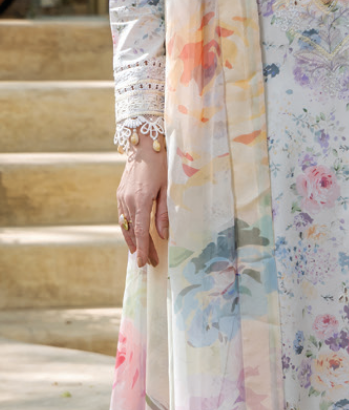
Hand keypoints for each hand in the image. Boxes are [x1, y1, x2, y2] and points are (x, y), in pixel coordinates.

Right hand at [117, 134, 168, 267]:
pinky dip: (127, 229)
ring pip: (125, 226)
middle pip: (133, 232)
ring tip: (140, 254)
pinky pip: (122, 217)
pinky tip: (132, 236)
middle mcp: (128, 201)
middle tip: (150, 263)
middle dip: (141, 249)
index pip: (141, 231)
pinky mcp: (120, 194)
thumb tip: (162, 235)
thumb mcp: (167, 188)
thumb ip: (164, 213)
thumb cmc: (160, 165)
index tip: (145, 264)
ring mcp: (121, 198)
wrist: (143, 145)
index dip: (143, 249)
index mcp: (141, 200)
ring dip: (132, 241)